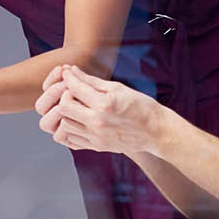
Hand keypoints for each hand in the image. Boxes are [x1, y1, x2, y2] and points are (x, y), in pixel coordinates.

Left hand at [36, 65, 161, 154]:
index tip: (68, 74)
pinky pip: (71, 139)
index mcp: (104, 105)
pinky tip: (80, 120)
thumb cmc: (140, 105)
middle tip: (72, 91)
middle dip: (64, 96)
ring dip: (66, 113)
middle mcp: (97, 123)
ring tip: (76, 105)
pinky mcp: (97, 147)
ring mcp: (96, 137)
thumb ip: (92, 81)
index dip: (68, 78)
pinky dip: (71, 128)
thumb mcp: (118, 88)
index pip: (74, 89)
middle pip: (63, 108)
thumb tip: (72, 71)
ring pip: (64, 124)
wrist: (155, 131)